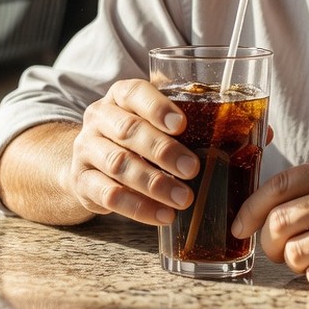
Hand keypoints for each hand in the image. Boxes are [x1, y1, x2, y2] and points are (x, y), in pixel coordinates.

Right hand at [68, 79, 200, 225]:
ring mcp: (85, 149)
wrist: (88, 163)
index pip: (134, 93)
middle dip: (163, 150)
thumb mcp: (150, 122)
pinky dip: (138, 207)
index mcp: (119, 96)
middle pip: (129, 131)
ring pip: (118, 164)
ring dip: (154, 183)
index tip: (182, 125)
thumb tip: (228, 132)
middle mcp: (98, 117)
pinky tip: (162, 215)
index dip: (157, 108)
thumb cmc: (134, 139)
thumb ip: (177, 122)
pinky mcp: (81, 181)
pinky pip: (108, 195)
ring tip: (183, 198)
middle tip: (192, 168)